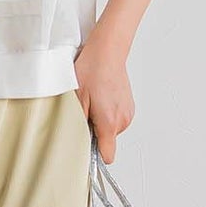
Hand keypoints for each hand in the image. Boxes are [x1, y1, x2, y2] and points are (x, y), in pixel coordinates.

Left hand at [73, 27, 134, 163]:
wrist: (108, 50)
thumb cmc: (91, 69)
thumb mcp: (76, 99)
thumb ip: (77, 125)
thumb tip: (77, 142)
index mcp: (109, 122)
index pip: (107, 156)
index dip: (93, 155)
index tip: (84, 150)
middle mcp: (123, 120)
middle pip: (106, 142)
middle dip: (93, 132)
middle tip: (84, 112)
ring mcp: (128, 113)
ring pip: (110, 130)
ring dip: (99, 122)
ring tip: (93, 102)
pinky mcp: (129, 106)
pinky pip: (115, 119)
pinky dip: (106, 114)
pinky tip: (100, 98)